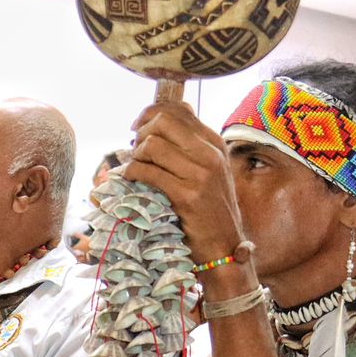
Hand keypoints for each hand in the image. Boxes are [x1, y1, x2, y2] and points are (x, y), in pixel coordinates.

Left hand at [122, 101, 244, 263]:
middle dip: (141, 133)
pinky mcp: (187, 195)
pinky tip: (131, 179)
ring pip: (153, 145)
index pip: (179, 110)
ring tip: (134, 167)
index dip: (150, 112)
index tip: (137, 127)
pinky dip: (133, 173)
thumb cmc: (209, 209)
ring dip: (135, 155)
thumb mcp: (208, 171)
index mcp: (214, 143)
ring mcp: (201, 174)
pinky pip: (149, 172)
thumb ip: (188, 146)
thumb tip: (158, 121)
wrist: (224, 246)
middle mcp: (211, 154)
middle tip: (134, 150)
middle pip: (163, 122)